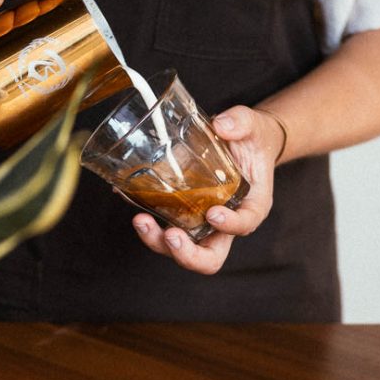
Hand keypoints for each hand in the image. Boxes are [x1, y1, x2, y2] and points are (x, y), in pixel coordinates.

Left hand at [131, 105, 285, 274]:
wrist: (242, 140)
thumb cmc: (251, 138)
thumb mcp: (253, 124)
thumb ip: (240, 123)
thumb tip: (221, 125)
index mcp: (252, 205)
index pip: (245, 225)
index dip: (230, 225)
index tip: (213, 213)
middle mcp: (226, 222)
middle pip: (210, 257)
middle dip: (188, 254)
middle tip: (171, 236)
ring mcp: (201, 221)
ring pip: (181, 248)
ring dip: (158, 241)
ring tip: (140, 220)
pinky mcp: (182, 212)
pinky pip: (164, 224)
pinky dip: (146, 218)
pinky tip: (126, 197)